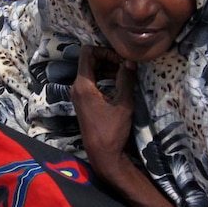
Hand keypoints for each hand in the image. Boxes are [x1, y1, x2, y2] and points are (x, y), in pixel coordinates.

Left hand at [71, 45, 136, 177]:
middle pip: (89, 60)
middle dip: (108, 59)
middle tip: (126, 66)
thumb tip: (130, 61)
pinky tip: (119, 85)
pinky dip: (105, 78)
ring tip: (125, 75)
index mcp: (83, 85)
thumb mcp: (123, 104)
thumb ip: (126, 79)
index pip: (87, 52)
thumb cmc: (112, 131)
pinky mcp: (84, 102)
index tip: (121, 60)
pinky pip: (92, 82)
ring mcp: (79, 95)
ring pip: (91, 71)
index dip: (105, 51)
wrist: (103, 155)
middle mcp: (77, 87)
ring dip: (108, 69)